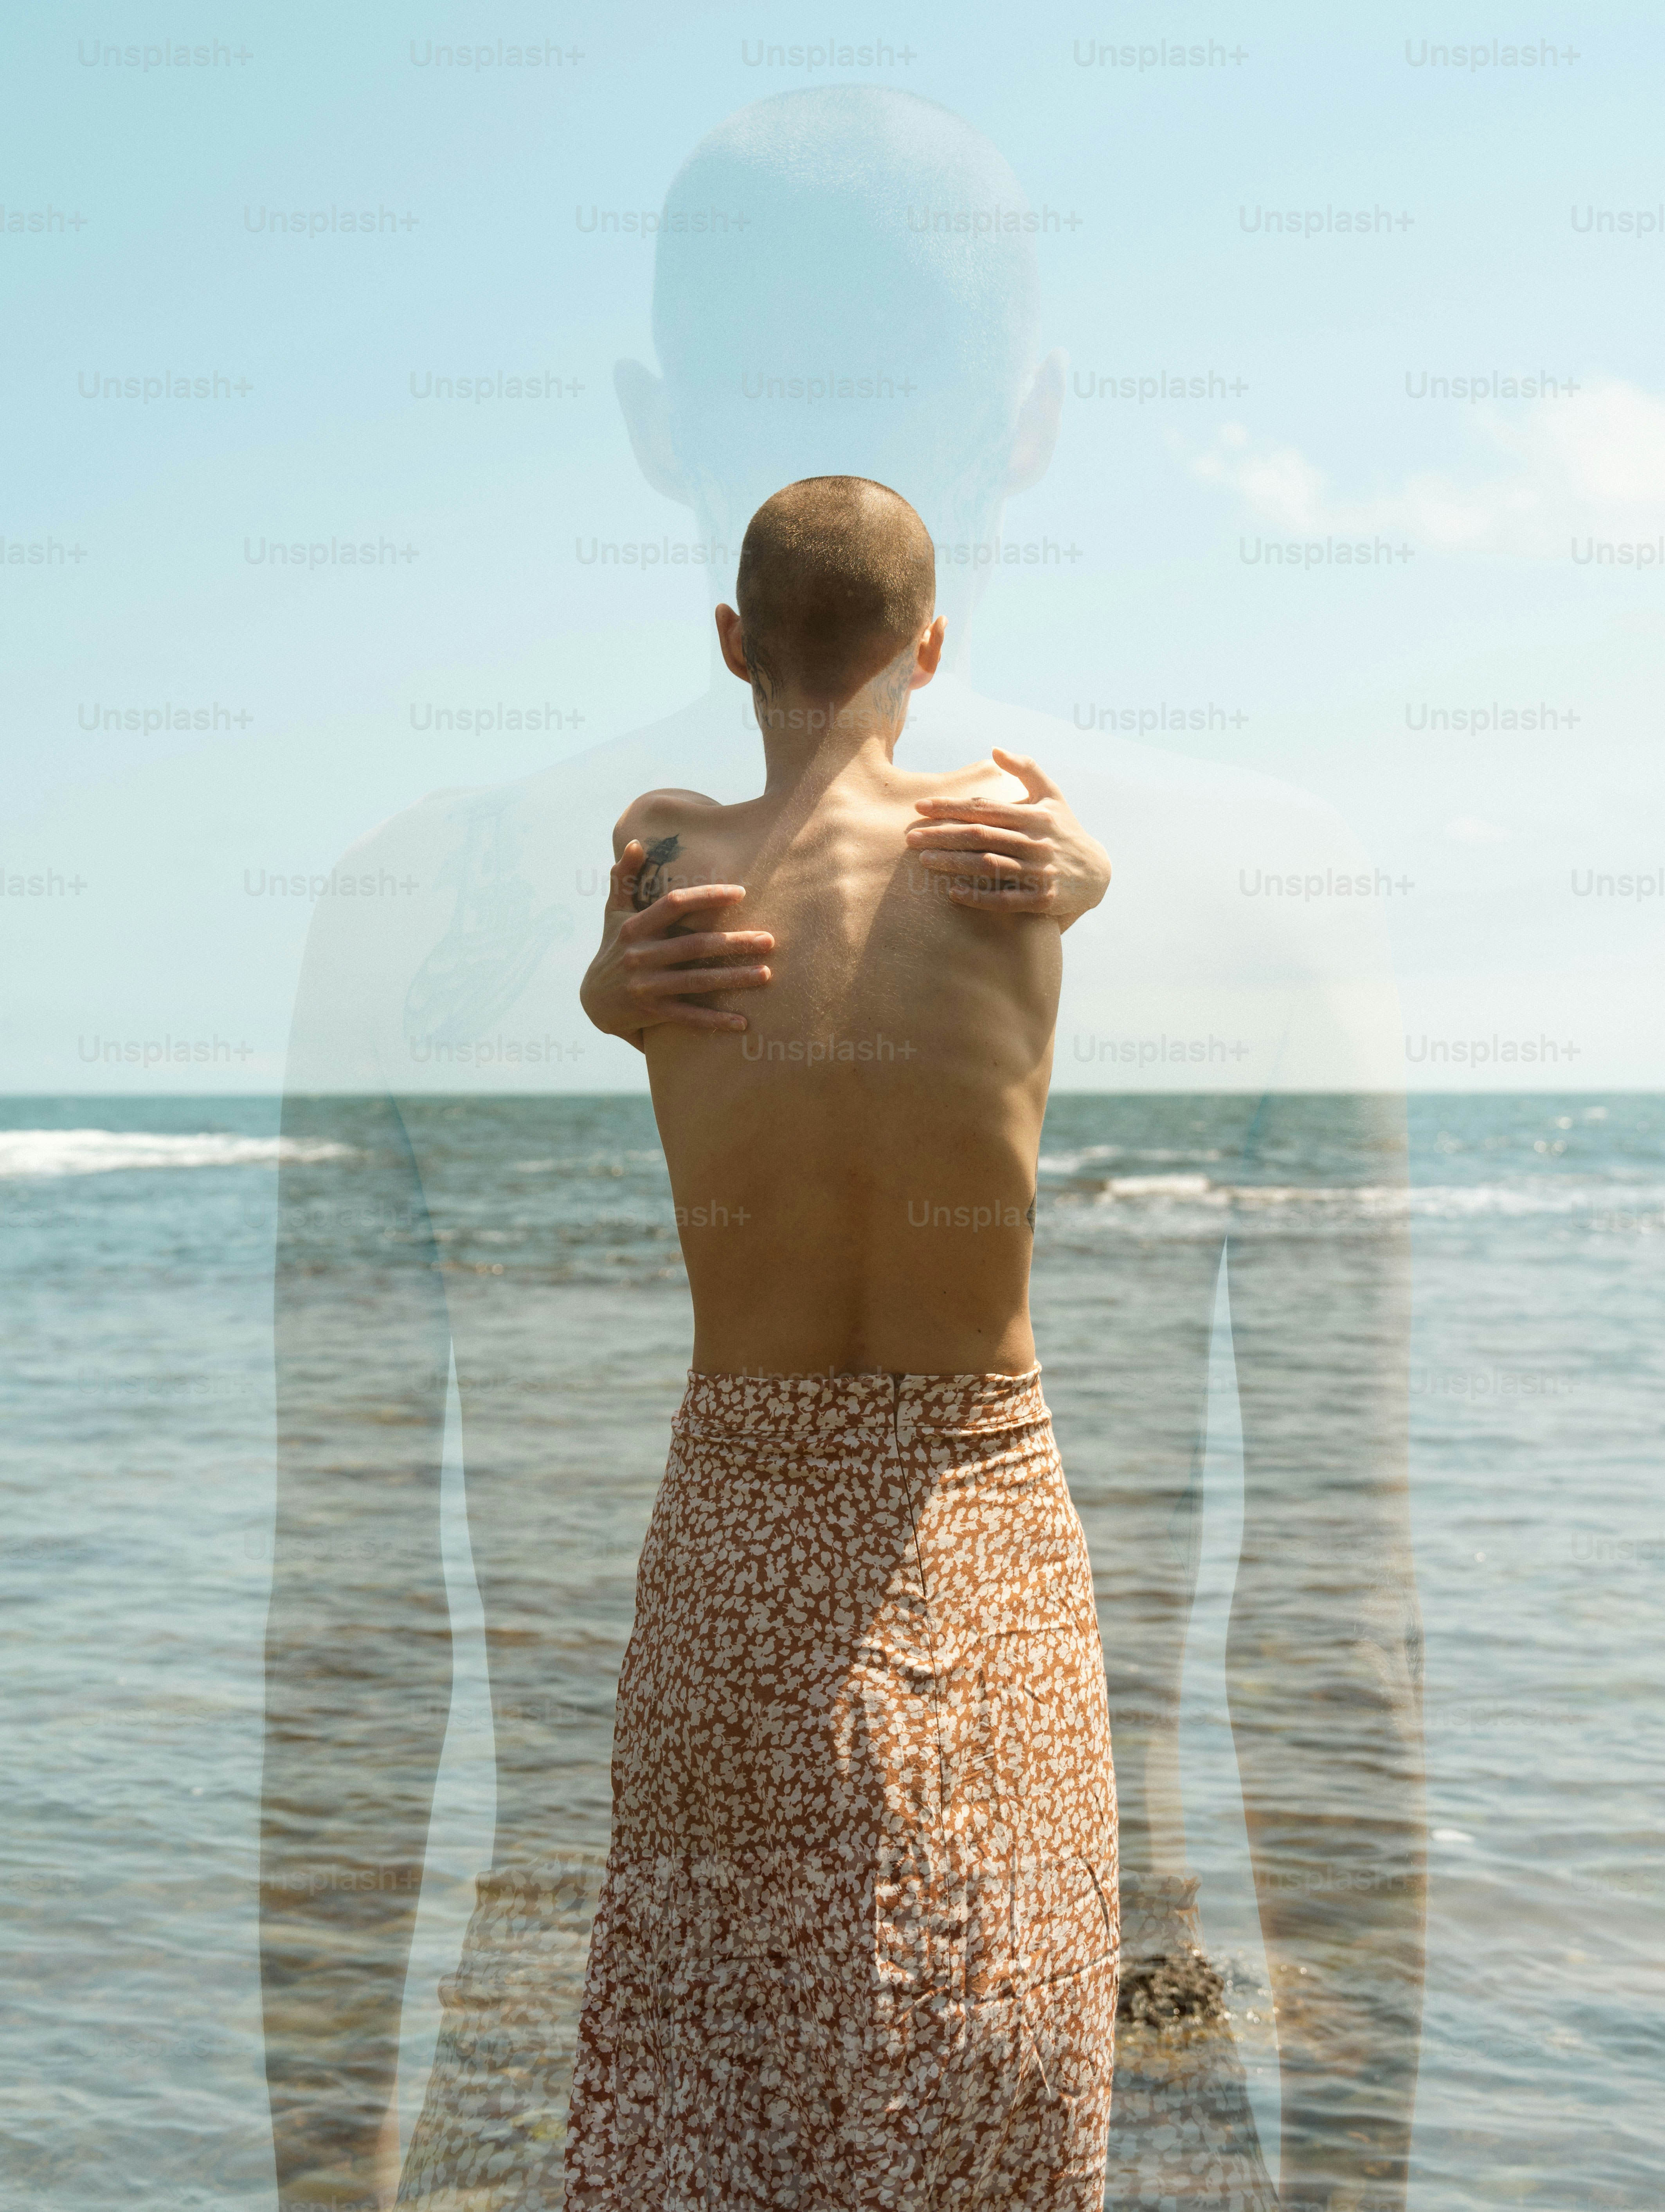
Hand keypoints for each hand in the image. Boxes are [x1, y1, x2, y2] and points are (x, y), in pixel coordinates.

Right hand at [579, 840, 773, 1048]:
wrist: (592, 1001)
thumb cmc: (612, 947)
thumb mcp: (613, 912)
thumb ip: (624, 877)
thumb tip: (636, 842)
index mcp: (635, 927)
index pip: (674, 904)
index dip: (707, 896)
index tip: (741, 892)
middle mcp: (640, 955)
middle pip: (695, 945)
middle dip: (734, 943)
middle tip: (769, 939)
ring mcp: (646, 985)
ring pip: (697, 981)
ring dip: (734, 978)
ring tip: (766, 973)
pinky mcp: (652, 1012)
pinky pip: (688, 1017)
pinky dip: (715, 1021)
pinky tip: (742, 1022)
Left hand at [903, 747, 1110, 925]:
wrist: (1097, 873)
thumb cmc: (1065, 829)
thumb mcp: (1052, 794)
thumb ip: (1026, 768)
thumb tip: (995, 748)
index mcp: (1035, 815)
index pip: (984, 808)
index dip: (950, 807)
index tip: (920, 807)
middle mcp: (1036, 841)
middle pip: (981, 836)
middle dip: (942, 835)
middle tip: (910, 837)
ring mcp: (1040, 872)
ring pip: (989, 866)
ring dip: (954, 863)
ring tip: (924, 860)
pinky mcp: (1042, 899)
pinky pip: (1005, 899)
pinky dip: (979, 897)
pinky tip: (953, 893)